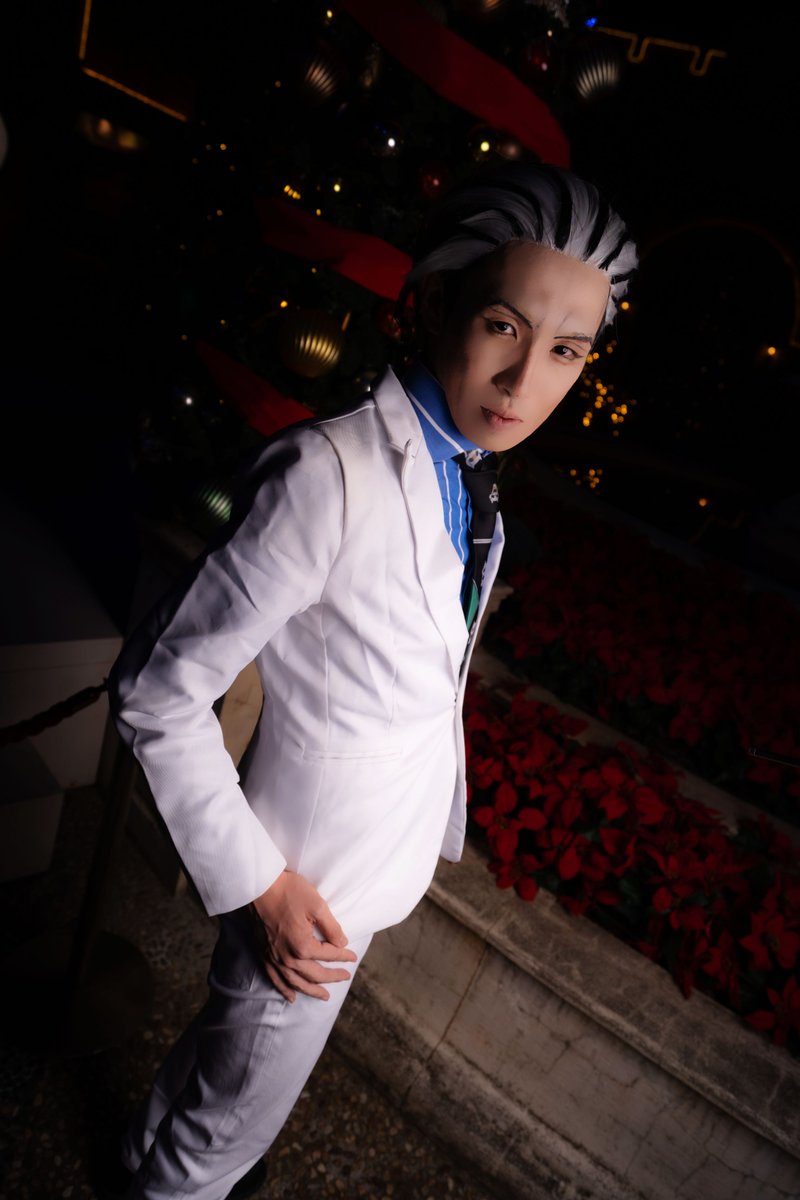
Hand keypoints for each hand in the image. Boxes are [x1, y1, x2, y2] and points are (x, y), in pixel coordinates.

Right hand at [248, 870, 357, 1002]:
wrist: (259, 887)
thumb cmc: (289, 892)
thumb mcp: (317, 905)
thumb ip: (332, 927)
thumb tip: (342, 943)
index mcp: (303, 946)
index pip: (329, 955)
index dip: (343, 956)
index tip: (353, 956)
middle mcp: (288, 958)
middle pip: (315, 974)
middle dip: (332, 977)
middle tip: (345, 977)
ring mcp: (274, 958)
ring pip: (296, 982)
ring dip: (312, 991)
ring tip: (324, 996)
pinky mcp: (263, 955)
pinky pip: (275, 979)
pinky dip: (285, 990)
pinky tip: (291, 997)